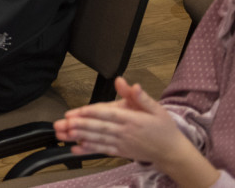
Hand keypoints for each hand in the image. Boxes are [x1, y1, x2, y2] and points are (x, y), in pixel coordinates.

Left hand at [54, 77, 217, 185]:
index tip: (76, 111)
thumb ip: (139, 96)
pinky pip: (102, 151)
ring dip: (79, 136)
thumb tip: (128, 83)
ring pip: (97, 139)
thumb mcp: (156, 108)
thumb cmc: (164, 128)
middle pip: (98, 128)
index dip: (91, 113)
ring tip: (64, 133)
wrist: (172, 152)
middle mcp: (125, 132)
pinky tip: (75, 149)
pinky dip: (88, 150)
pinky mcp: (120, 152)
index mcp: (132, 119)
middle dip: (79, 125)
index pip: (108, 114)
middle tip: (62, 123)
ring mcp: (121, 144)